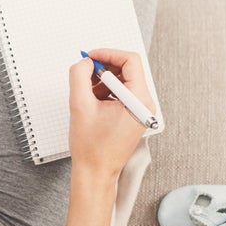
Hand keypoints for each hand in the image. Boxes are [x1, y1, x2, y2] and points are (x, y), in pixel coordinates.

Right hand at [68, 48, 155, 178]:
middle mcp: (146, 105)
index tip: (91, 57)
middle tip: (85, 73)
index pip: (130, 61)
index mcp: (139, 100)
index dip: (108, 54)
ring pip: (124, 81)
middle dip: (104, 68)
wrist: (96, 172)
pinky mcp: (135, 116)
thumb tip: (85, 62)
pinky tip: (93, 103)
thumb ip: (79, 75)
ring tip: (87, 95)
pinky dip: (107, 92)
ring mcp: (142, 111)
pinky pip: (123, 94)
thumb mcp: (79, 104)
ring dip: (103, 81)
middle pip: (128, 70)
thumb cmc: (91, 148)